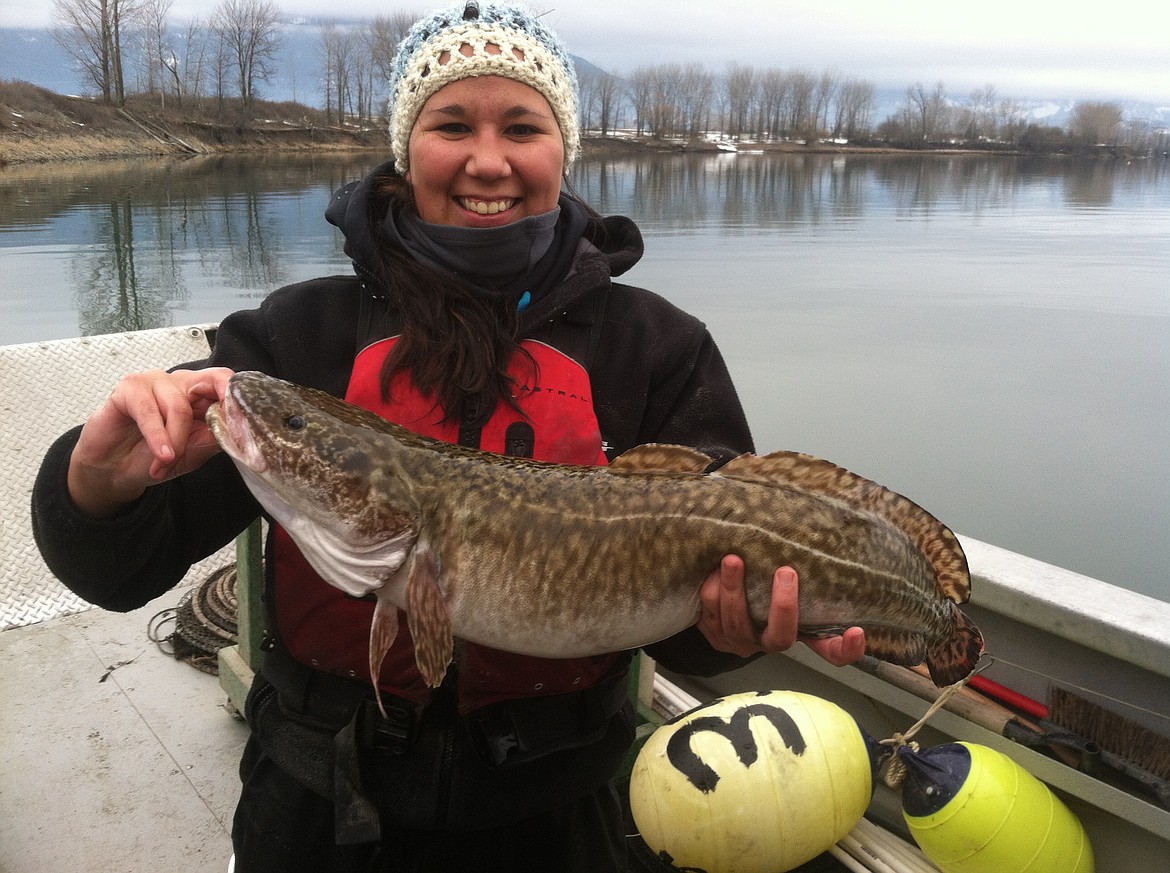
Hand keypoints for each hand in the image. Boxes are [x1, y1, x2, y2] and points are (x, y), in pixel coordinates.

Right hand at [67, 367, 234, 517]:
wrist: (113, 470)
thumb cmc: (153, 456)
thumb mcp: (192, 454)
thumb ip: (213, 439)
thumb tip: (235, 431)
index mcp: (202, 394)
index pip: (228, 383)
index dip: (238, 402)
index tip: (246, 429)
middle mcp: (181, 383)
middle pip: (212, 383)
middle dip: (215, 418)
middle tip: (216, 443)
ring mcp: (154, 382)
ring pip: (180, 407)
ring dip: (176, 441)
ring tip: (166, 462)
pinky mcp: (128, 389)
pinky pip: (149, 410)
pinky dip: (157, 436)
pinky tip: (161, 455)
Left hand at [697, 555, 865, 665]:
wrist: (714, 591)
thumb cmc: (758, 578)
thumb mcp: (778, 575)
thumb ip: (797, 565)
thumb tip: (816, 526)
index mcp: (797, 631)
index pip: (831, 651)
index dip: (846, 648)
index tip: (858, 632)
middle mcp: (770, 642)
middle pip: (780, 637)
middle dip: (783, 605)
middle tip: (785, 571)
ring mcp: (741, 642)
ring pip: (737, 623)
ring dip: (734, 589)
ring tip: (733, 560)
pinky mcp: (714, 636)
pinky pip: (710, 616)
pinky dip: (711, 590)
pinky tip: (712, 571)